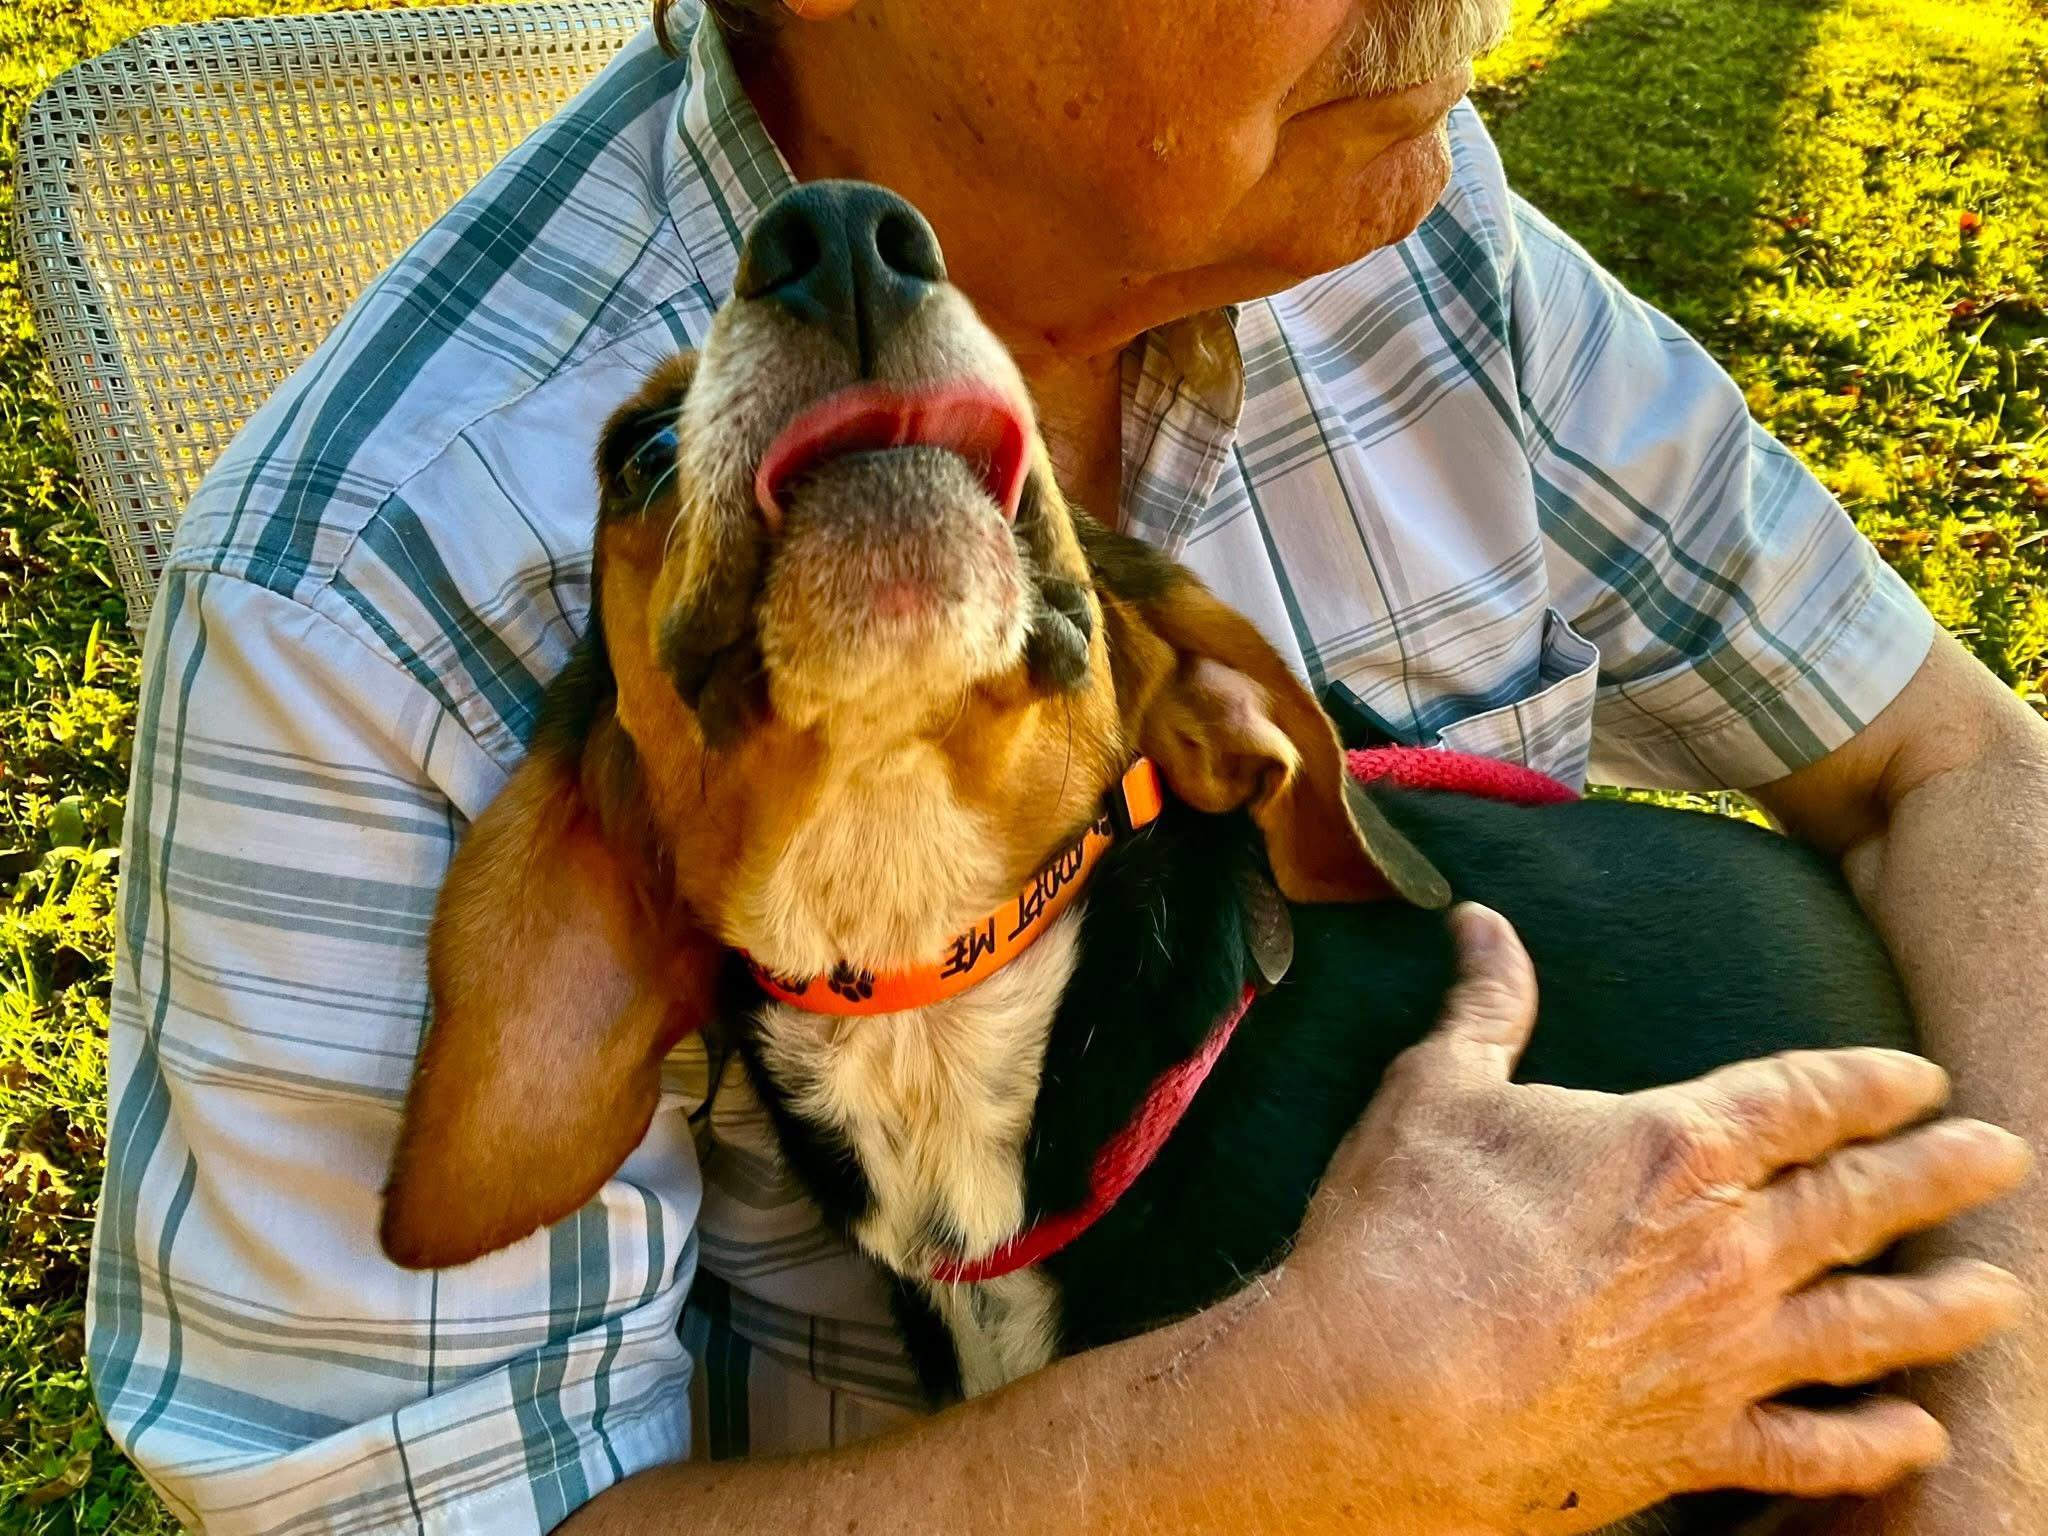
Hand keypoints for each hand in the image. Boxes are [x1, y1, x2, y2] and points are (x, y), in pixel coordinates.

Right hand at [1276, 902, 2031, 1534]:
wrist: (1380, 1389)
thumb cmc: (1404, 1228)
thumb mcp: (1437, 1089)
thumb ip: (1485, 1007)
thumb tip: (1483, 922)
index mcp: (1675, 1147)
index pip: (1804, 1100)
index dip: (1870, 1083)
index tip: (1923, 1077)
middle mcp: (1727, 1250)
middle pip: (1863, 1202)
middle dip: (1942, 1175)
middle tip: (2011, 1157)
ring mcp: (1723, 1357)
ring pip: (1867, 1327)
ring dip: (1942, 1309)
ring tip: (2003, 1297)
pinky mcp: (1693, 1447)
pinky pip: (1811, 1451)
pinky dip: (1872, 1450)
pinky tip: (1917, 1440)